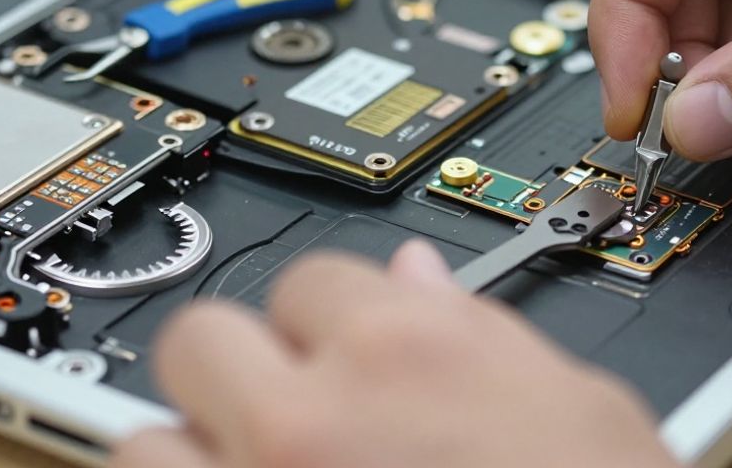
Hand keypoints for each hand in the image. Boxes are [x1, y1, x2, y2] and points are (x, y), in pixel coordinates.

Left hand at [110, 241, 676, 467]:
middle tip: (287, 414)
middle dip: (239, 372)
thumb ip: (481, 332)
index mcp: (412, 351)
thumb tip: (418, 280)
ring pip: (149, 445)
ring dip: (195, 458)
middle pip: (201, 338)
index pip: (309, 281)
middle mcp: (315, 420)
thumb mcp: (582, 406)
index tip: (342, 353)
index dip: (331, 321)